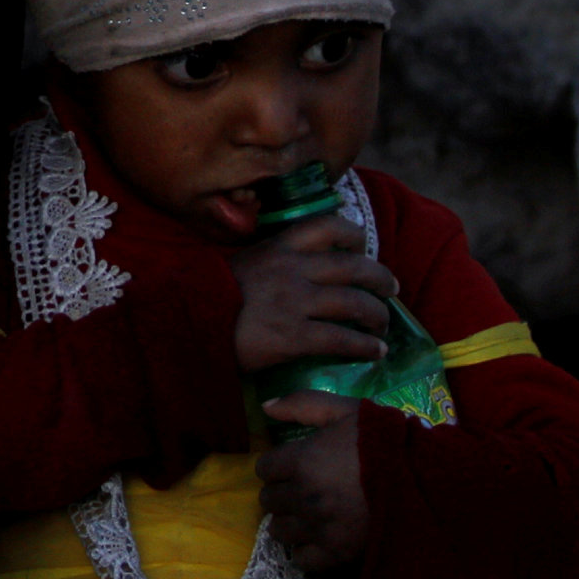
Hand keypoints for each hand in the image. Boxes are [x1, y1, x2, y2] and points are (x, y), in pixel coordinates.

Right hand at [230, 213, 396, 375]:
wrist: (187, 323)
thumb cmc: (214, 295)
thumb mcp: (244, 263)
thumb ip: (275, 260)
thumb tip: (305, 268)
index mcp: (279, 246)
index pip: (328, 226)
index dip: (354, 235)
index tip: (363, 249)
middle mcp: (292, 269)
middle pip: (353, 267)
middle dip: (380, 279)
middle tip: (391, 290)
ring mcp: (295, 302)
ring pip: (355, 303)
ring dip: (378, 316)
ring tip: (382, 327)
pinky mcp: (294, 336)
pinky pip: (342, 339)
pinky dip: (365, 346)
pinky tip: (374, 352)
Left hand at [256, 390, 370, 570]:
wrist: (425, 479)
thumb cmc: (383, 441)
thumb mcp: (345, 410)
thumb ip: (302, 404)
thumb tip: (265, 407)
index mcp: (302, 461)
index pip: (264, 469)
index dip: (276, 466)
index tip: (290, 467)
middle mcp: (304, 496)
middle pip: (268, 501)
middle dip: (280, 493)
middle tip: (300, 490)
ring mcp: (320, 528)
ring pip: (279, 531)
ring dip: (289, 522)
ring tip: (306, 515)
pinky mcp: (338, 553)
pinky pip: (302, 559)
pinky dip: (306, 550)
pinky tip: (318, 538)